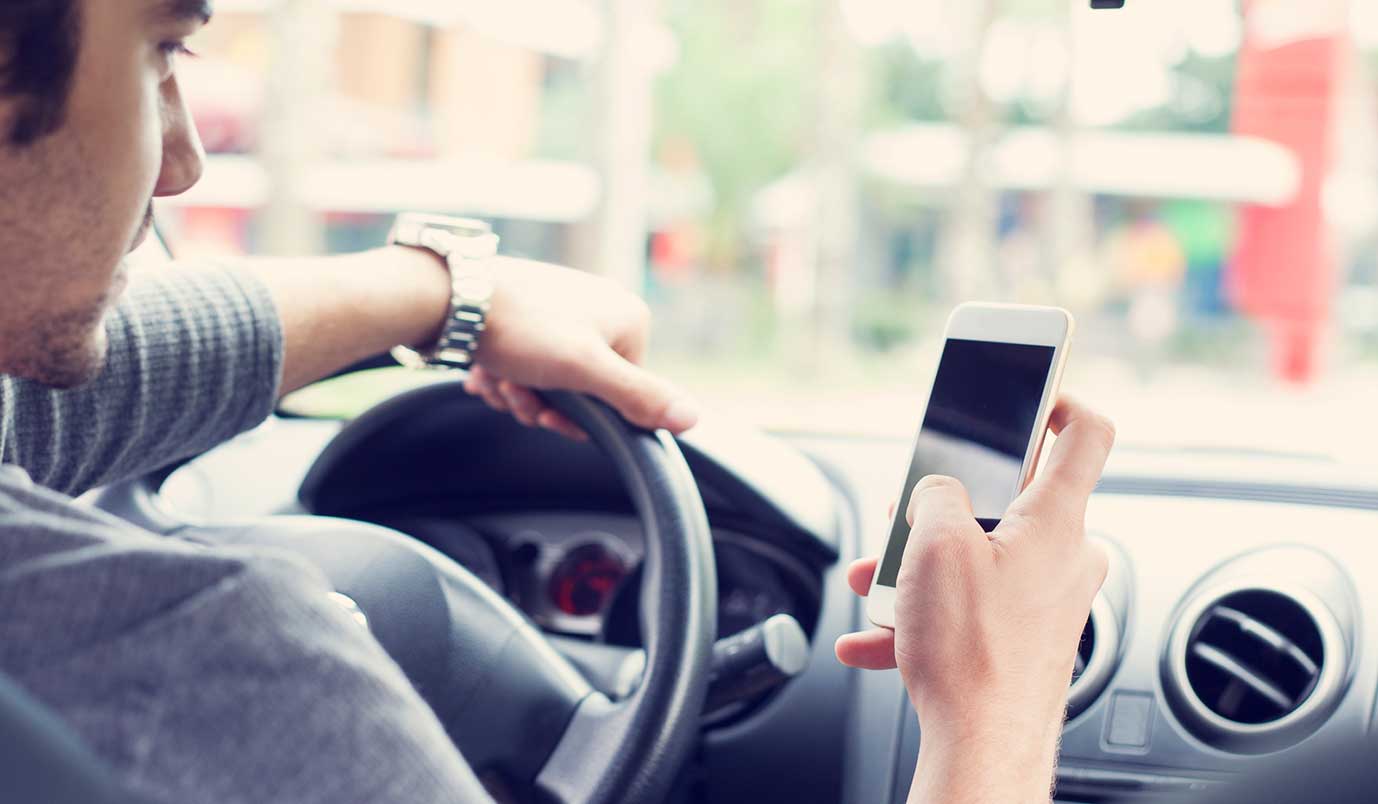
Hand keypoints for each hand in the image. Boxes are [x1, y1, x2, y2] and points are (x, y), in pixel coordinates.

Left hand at [461, 257, 698, 440]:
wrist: (448, 297)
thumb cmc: (518, 329)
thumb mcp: (584, 370)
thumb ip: (638, 397)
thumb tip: (693, 418)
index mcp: (627, 318)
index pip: (621, 393)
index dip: (581, 416)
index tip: (549, 413)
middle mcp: (600, 309)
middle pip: (582, 391)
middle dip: (542, 403)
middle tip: (514, 390)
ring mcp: (563, 312)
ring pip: (549, 381)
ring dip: (518, 392)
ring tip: (496, 376)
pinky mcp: (529, 315)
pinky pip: (528, 364)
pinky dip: (505, 375)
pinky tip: (484, 370)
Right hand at [835, 397, 1114, 802]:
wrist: (983, 746)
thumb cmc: (974, 651)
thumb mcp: (934, 545)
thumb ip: (934, 494)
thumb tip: (935, 489)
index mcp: (1057, 520)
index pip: (1085, 435)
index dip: (1059, 401)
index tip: (1032, 393)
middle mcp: (1066, 558)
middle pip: (1010, 502)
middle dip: (945, 510)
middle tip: (906, 520)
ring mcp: (1050, 602)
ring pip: (983, 561)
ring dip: (924, 569)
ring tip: (879, 589)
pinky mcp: (1030, 640)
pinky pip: (976, 611)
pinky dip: (929, 617)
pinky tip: (877, 637)